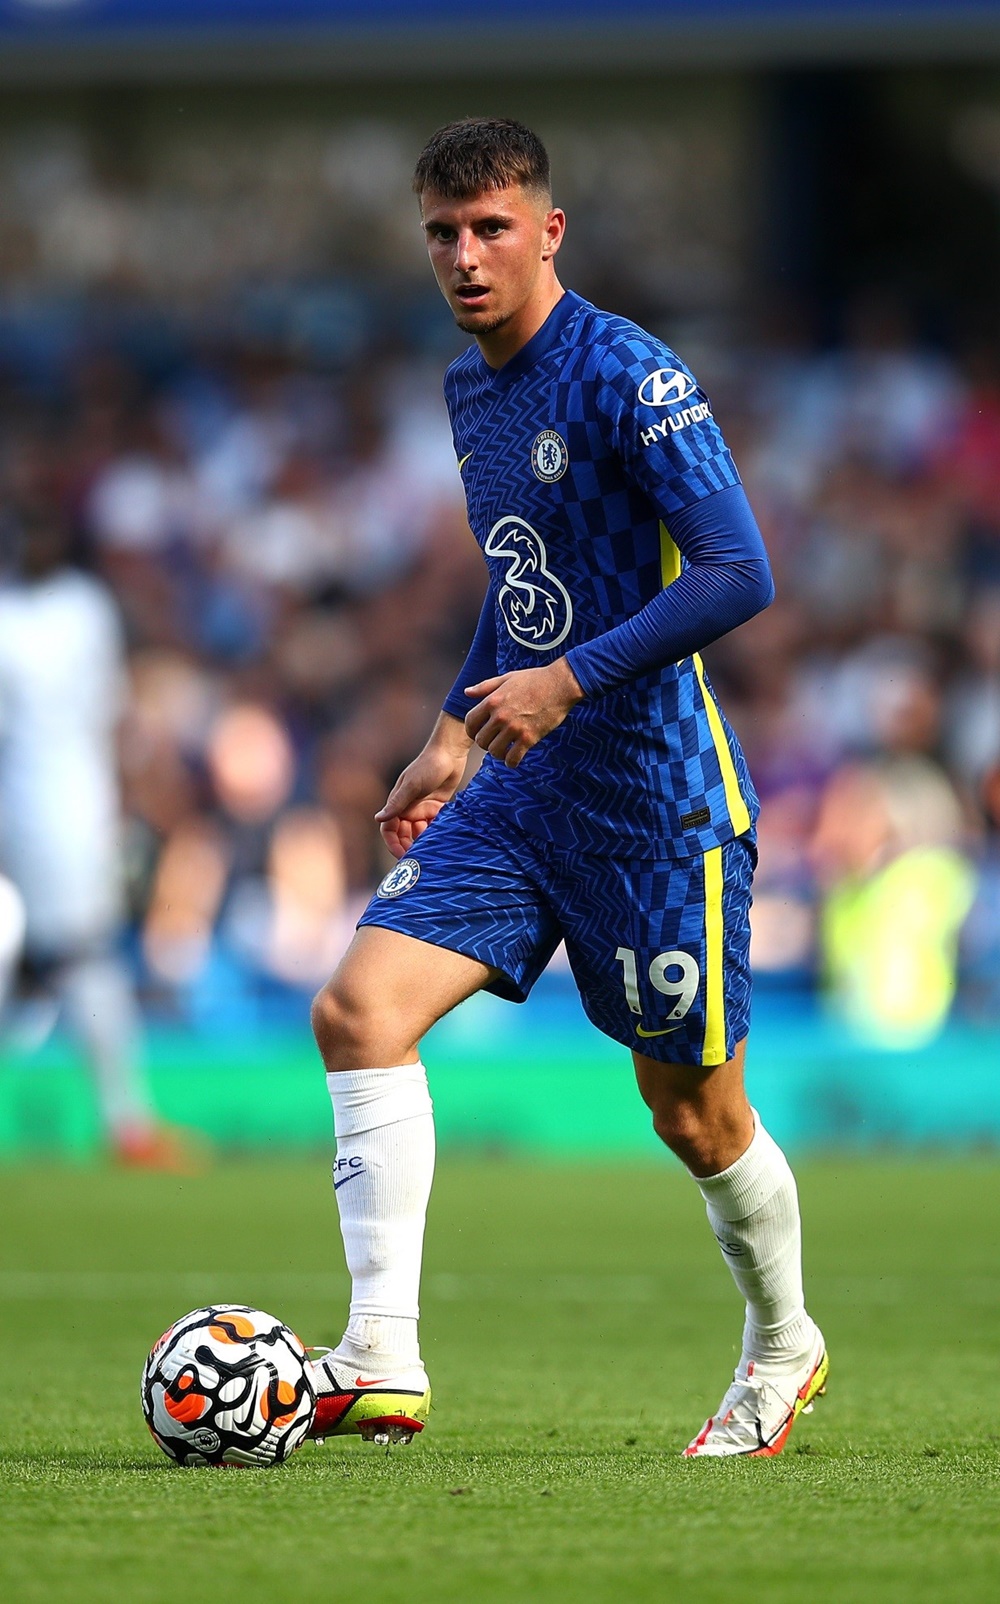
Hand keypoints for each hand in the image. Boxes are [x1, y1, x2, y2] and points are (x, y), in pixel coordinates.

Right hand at [375, 717, 469, 858]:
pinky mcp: (436, 807)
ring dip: (425, 838)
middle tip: (422, 853)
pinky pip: (433, 825)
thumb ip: (397, 803)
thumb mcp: (412, 785)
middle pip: (404, 834)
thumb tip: (378, 819)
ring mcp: (422, 808)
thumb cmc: (428, 765)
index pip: (389, 829)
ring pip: (419, 831)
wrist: (450, 753)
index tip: (402, 856)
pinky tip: (443, 830)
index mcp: (398, 803)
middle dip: (411, 845)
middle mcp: (408, 808)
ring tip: (434, 838)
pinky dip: (436, 829)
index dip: (393, 843)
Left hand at [464, 658, 583, 767]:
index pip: (470, 723)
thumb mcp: (506, 678)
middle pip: (480, 740)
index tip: (478, 732)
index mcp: (492, 701)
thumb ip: (485, 687)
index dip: (472, 730)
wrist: (560, 684)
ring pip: (494, 752)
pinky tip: (514, 758)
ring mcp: (514, 728)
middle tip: (494, 741)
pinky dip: (512, 761)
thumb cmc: (535, 679)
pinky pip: (513, 758)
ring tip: (504, 749)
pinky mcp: (529, 738)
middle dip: (485, 743)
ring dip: (498, 753)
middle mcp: (500, 716)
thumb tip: (467, 692)